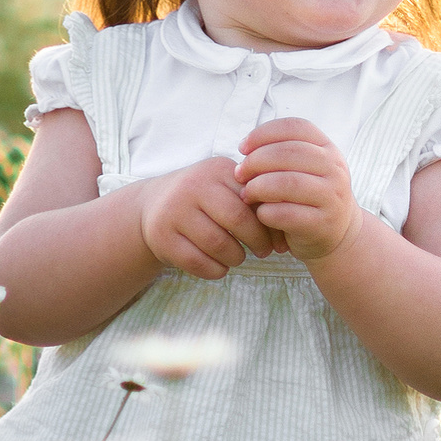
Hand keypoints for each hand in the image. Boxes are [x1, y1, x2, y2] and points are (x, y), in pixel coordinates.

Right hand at [138, 157, 268, 280]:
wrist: (154, 205)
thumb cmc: (205, 200)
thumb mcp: (226, 189)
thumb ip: (255, 203)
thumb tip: (286, 235)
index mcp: (216, 170)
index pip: (255, 198)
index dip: (271, 223)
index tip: (277, 239)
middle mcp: (193, 186)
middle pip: (238, 220)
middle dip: (258, 242)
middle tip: (264, 252)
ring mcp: (174, 211)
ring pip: (219, 244)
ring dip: (236, 258)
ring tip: (238, 257)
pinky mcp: (162, 237)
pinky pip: (198, 262)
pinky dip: (216, 270)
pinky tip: (219, 266)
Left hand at [236, 116, 358, 263]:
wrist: (338, 235)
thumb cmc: (308, 197)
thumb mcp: (302, 169)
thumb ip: (280, 156)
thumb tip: (245, 151)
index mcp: (328, 149)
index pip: (295, 127)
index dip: (264, 133)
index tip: (243, 148)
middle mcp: (334, 169)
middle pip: (289, 153)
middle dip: (256, 161)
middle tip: (239, 174)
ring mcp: (332, 197)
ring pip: (288, 183)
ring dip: (259, 187)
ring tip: (246, 194)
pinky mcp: (323, 224)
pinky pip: (287, 213)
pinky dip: (266, 212)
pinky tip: (260, 214)